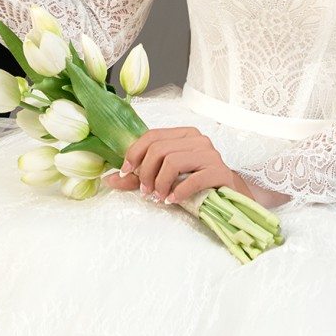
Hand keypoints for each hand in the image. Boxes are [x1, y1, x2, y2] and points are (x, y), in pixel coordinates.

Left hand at [101, 125, 248, 211]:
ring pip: (173, 161)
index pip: (152, 136)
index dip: (134, 153)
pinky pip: (193, 179)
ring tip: (159, 197)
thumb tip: (108, 179)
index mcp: (183, 134)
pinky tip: (173, 200)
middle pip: (159, 149)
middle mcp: (197, 140)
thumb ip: (136, 178)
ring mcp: (210, 154)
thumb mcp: (163, 178)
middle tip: (145, 191)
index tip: (125, 172)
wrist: (227, 195)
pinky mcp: (219, 171)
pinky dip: (178, 192)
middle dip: (146, 173)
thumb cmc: (193, 183)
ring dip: (160, 183)